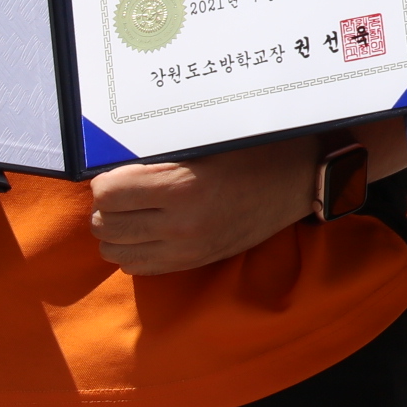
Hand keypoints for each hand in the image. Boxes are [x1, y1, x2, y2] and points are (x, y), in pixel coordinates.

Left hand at [88, 131, 316, 275]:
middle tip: (124, 189)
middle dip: (107, 205)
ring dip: (117, 229)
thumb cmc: (258, 149)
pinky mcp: (194, 263)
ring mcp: (187, 250)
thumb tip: (114, 155)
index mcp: (183, 188)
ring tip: (134, 210)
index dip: (105, 179)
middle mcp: (181, 225)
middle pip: (105, 225)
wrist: (302, 181)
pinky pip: (138, 267)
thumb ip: (162, 151)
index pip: (108, 194)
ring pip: (115, 251)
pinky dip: (133, 249)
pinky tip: (149, 229)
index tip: (118, 170)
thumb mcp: (209, 139)